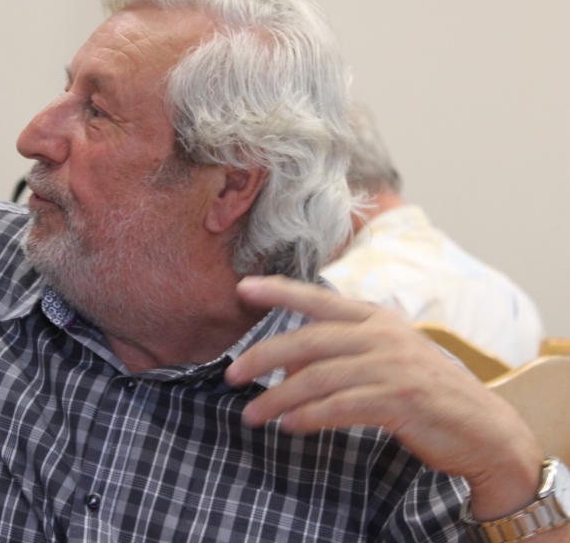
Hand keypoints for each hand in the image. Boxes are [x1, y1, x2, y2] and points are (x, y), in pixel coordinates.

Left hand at [225, 275, 541, 520]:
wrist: (484, 429)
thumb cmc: (426, 393)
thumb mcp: (383, 362)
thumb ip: (338, 358)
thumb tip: (285, 370)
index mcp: (377, 318)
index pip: (318, 299)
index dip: (279, 291)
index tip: (243, 288)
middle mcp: (382, 335)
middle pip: (308, 341)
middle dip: (263, 356)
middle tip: (231, 376)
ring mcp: (392, 366)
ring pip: (318, 378)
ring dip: (278, 398)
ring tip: (252, 415)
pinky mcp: (399, 400)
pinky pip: (340, 407)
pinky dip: (309, 417)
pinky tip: (289, 426)